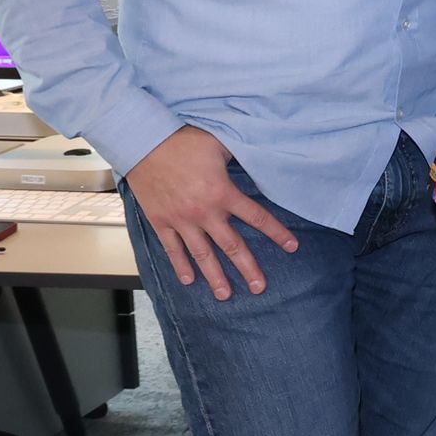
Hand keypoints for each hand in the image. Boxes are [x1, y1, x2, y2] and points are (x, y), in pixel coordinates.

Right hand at [127, 124, 296, 300]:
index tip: (292, 247)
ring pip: (202, 254)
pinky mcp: (160, 221)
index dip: (276, 233)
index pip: (256, 217)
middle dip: (248, 268)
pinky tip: (189, 281)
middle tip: (260, 287)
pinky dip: (180, 265)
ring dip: (215, 276)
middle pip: (232, 246)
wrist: (143, 142)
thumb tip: (260, 155)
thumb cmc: (182, 140)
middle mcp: (204, 212)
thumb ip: (239, 156)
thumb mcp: (219, 143)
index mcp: (223, 192)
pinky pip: (172, 248)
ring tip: (225, 295)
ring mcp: (181, 220)